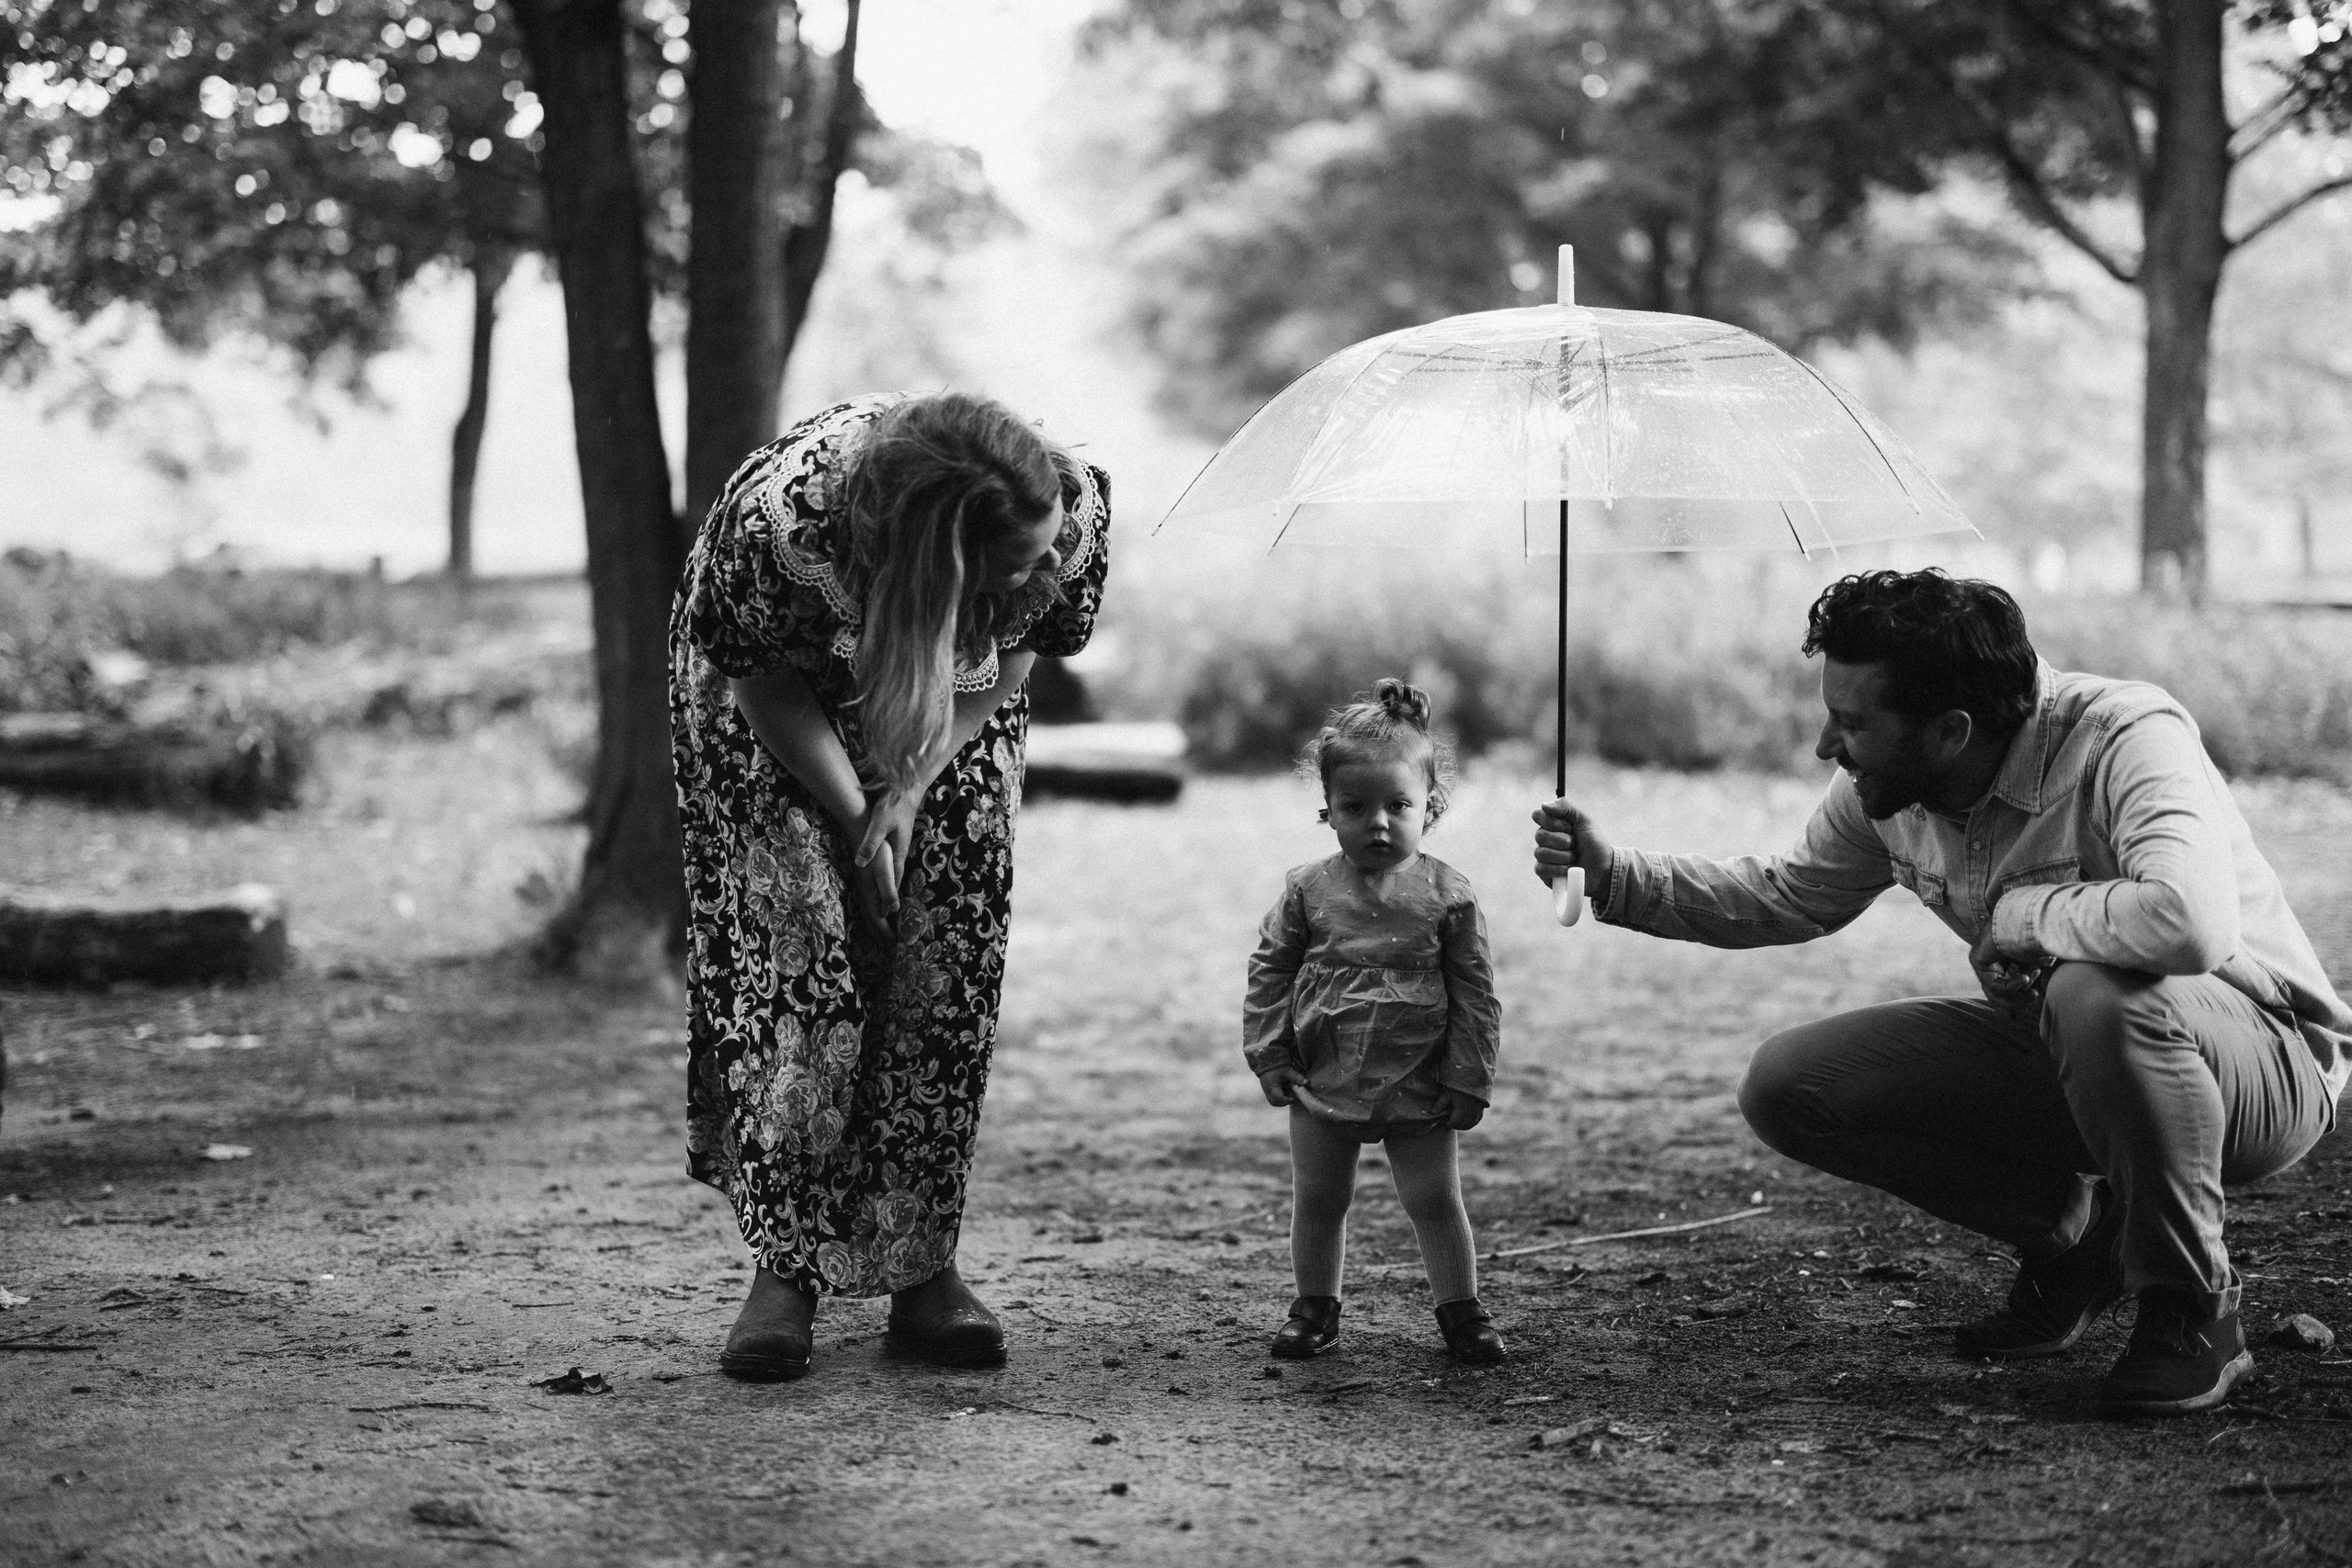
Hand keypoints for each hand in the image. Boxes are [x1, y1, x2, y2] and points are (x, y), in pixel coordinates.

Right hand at [848, 840, 898, 939]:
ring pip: (868, 911)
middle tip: (889, 948)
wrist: (859, 828)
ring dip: (875, 925)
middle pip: (871, 918)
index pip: (878, 919)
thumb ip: (887, 889)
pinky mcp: (864, 878)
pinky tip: (877, 911)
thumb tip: (892, 911)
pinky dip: (873, 913)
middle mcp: (864, 891)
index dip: (886, 933)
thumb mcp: (885, 869)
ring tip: (882, 936)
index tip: (894, 946)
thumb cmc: (876, 849)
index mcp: (870, 892)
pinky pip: (868, 903)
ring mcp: (862, 885)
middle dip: (880, 934)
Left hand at [851, 788, 919, 927]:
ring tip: (885, 905)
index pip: (893, 882)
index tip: (887, 918)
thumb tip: (861, 863)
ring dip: (889, 889)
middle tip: (887, 920)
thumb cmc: (894, 804)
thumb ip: (870, 844)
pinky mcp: (895, 840)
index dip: (888, 900)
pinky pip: (891, 864)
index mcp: (898, 853)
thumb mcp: (880, 824)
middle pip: (895, 881)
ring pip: (893, 873)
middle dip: (890, 900)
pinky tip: (885, 877)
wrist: (906, 788)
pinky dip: (888, 876)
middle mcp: (900, 853)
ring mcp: (899, 847)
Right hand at [1258, 1067, 1305, 1106]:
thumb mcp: (1288, 1071)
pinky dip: (1279, 1097)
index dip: (1289, 1100)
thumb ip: (1297, 1077)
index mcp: (1272, 1087)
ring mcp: (1266, 1091)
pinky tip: (1285, 1091)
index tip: (1295, 1096)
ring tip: (1289, 1093)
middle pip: (1275, 1102)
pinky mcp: (1266, 1089)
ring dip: (1281, 1100)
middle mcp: (1267, 1090)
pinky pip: (1272, 1097)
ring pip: (1273, 1101)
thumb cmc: (1278, 1066)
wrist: (1268, 1060)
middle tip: (1292, 1097)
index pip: (1280, 1098)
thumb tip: (1307, 1082)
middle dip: (1284, 1102)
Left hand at [1437, 1088, 1486, 1130]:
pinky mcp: (1481, 1110)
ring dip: (1463, 1126)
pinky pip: (1477, 1121)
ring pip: (1470, 1125)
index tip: (1446, 1121)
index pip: (1454, 1123)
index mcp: (1461, 1110)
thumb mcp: (1448, 1093)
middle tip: (1451, 1121)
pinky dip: (1471, 1123)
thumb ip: (1440, 1103)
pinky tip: (1466, 1120)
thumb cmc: (1459, 1087)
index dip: (1449, 1124)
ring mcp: (1476, 1112)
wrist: (1474, 1080)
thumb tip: (1433, 1112)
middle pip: (1462, 1126)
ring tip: (1458, 1122)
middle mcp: (1470, 1113)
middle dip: (1455, 1125)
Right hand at [1531, 797, 1614, 888]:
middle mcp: (1545, 839)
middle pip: (1540, 835)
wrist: (1603, 867)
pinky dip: (1558, 869)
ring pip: (1541, 853)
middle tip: (1575, 844)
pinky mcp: (1544, 874)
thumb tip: (1543, 805)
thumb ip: (1566, 807)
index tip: (1569, 827)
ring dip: (1563, 856)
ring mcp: (1543, 857)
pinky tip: (1569, 869)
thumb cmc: (1593, 843)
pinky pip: (1541, 869)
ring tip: (1575, 857)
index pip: (1538, 816)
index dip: (1553, 822)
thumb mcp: (1584, 820)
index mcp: (1552, 824)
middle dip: (1563, 841)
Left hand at [1970, 920, 2048, 1007]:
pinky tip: (2025, 978)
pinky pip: (1995, 984)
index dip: (2010, 1003)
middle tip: (2035, 997)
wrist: (2031, 919)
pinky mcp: (1978, 960)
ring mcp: (1981, 961)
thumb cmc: (2039, 938)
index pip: (2001, 988)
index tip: (2014, 1018)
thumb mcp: (2037, 965)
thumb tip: (2030, 1000)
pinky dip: (2013, 985)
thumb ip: (2031, 981)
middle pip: (1996, 995)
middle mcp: (1989, 961)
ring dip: (2018, 994)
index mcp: (2002, 960)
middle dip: (2016, 1002)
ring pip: (1995, 992)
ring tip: (2034, 990)